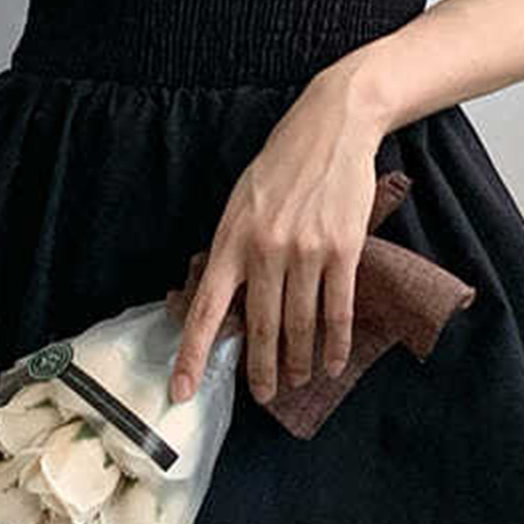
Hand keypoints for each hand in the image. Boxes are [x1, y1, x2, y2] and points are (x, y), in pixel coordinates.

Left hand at [169, 71, 386, 405]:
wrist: (331, 127)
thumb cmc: (280, 166)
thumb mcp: (240, 203)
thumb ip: (232, 250)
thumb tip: (226, 302)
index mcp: (231, 240)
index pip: (204, 310)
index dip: (190, 355)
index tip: (181, 389)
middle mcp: (265, 250)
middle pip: (259, 328)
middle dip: (260, 371)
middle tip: (265, 397)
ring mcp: (305, 251)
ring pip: (300, 324)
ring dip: (298, 362)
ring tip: (298, 381)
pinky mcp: (343, 249)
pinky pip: (337, 309)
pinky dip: (335, 343)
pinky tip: (331, 362)